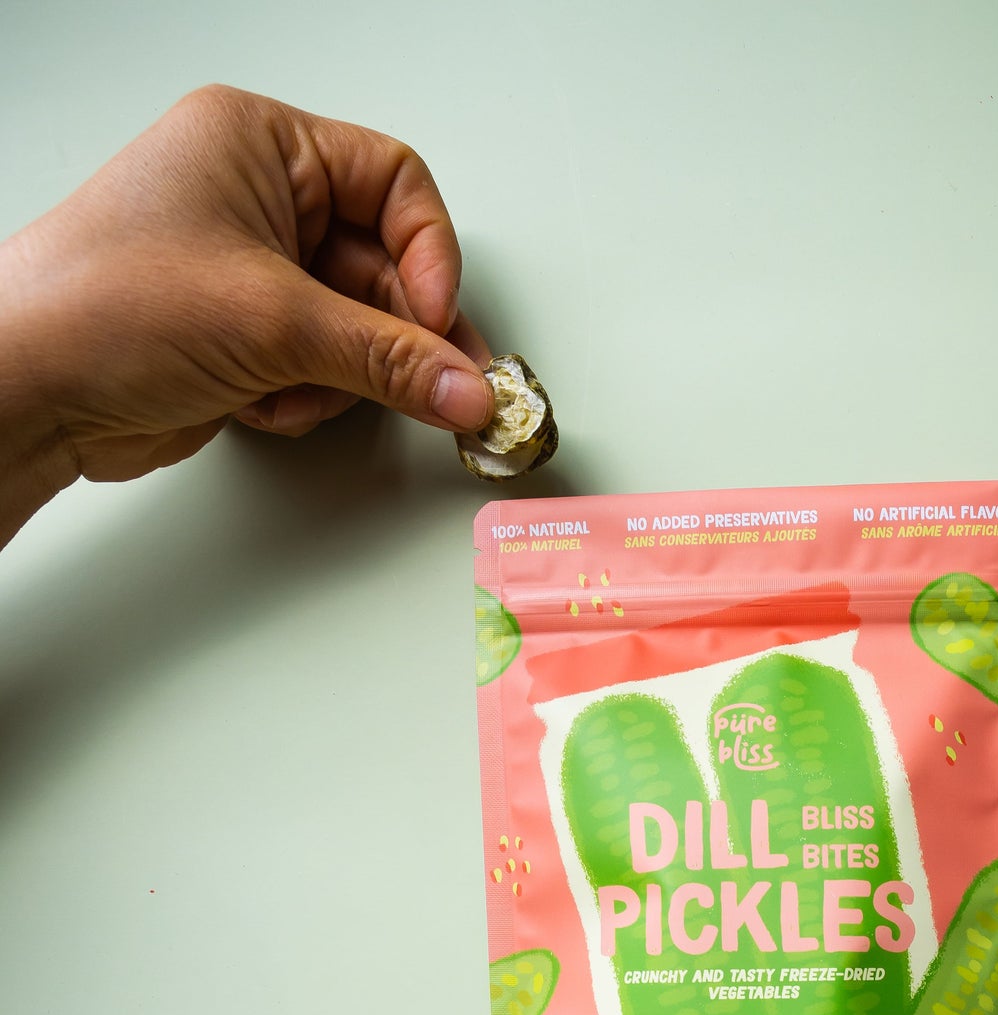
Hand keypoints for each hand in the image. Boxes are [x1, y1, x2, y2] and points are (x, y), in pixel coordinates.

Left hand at [0, 85, 492, 535]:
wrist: (27, 390)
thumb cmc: (105, 306)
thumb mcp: (273, 322)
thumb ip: (389, 360)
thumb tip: (468, 387)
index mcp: (261, 143)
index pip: (395, 182)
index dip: (429, 256)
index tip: (438, 326)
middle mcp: (259, 198)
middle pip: (384, 266)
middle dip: (397, 337)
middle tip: (438, 392)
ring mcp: (251, 271)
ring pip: (358, 329)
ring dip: (342, 375)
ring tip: (295, 389)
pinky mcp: (243, 336)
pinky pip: (322, 368)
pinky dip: (307, 396)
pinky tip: (261, 403)